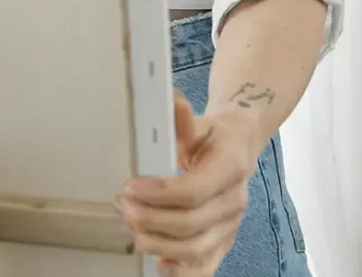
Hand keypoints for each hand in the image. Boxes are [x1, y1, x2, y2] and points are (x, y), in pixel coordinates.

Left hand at [115, 90, 260, 276]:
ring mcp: (231, 225)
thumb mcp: (199, 122)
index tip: (130, 188)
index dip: (160, 193)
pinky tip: (158, 262)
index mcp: (231, 166)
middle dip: (151, 219)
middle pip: (191, 223)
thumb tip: (170, 101)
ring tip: (132, 230)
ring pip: (196, 249)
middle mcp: (235, 200)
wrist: (238, 148)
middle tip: (123, 208)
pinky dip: (181, 270)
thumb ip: (182, 118)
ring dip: (159, 243)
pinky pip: (205, 266)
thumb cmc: (214, 136)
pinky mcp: (224, 241)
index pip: (194, 190)